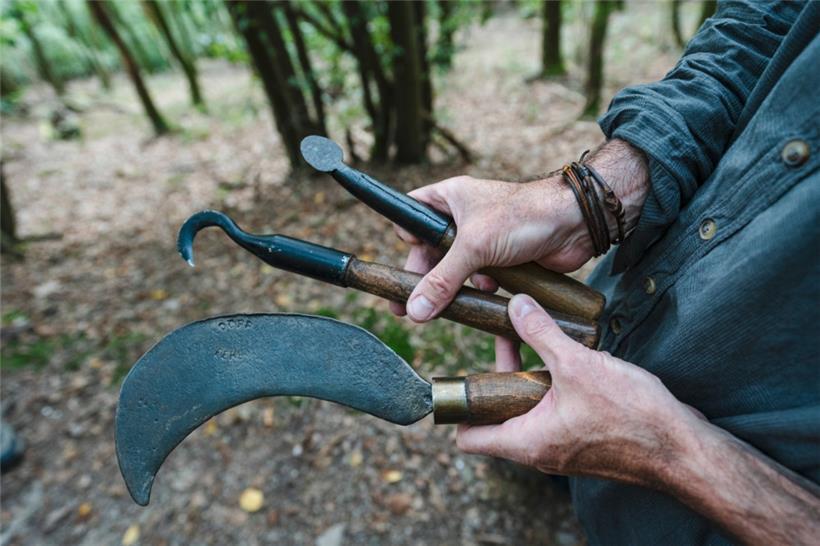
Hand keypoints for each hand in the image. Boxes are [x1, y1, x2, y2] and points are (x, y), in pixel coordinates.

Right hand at [391, 175, 591, 320]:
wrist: (574, 224)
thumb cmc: (524, 216)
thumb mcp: (474, 247)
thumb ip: (442, 279)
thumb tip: (415, 309)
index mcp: (450, 198)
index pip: (411, 214)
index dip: (406, 239)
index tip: (404, 266)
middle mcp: (464, 216)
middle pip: (430, 250)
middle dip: (424, 277)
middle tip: (409, 308)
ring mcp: (483, 238)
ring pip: (454, 268)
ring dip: (453, 286)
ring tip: (447, 304)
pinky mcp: (501, 259)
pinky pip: (478, 279)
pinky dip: (478, 289)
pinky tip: (485, 293)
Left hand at [457, 294, 702, 485]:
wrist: (682, 447)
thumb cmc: (631, 416)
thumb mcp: (577, 365)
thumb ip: (541, 333)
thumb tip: (516, 305)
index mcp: (525, 442)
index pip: (468, 438)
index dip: (458, 408)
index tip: (460, 375)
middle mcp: (538, 450)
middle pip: (497, 415)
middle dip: (497, 376)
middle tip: (504, 338)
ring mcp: (561, 446)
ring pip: (527, 409)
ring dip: (526, 375)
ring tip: (534, 336)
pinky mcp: (583, 438)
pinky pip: (553, 411)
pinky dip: (551, 385)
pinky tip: (567, 356)